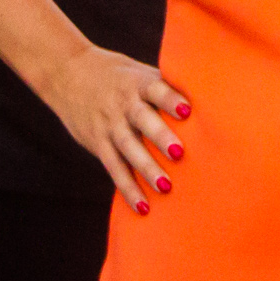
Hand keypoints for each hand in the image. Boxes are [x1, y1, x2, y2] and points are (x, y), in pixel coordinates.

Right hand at [41, 45, 191, 217]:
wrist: (67, 73)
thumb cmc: (119, 77)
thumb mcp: (139, 73)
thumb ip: (167, 86)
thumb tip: (212, 101)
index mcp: (137, 83)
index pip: (155, 89)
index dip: (170, 98)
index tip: (187, 109)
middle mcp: (123, 104)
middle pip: (142, 119)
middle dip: (159, 136)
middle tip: (179, 153)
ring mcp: (109, 124)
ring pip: (127, 148)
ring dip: (146, 168)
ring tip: (166, 187)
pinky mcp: (97, 143)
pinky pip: (114, 168)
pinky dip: (128, 187)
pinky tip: (144, 207)